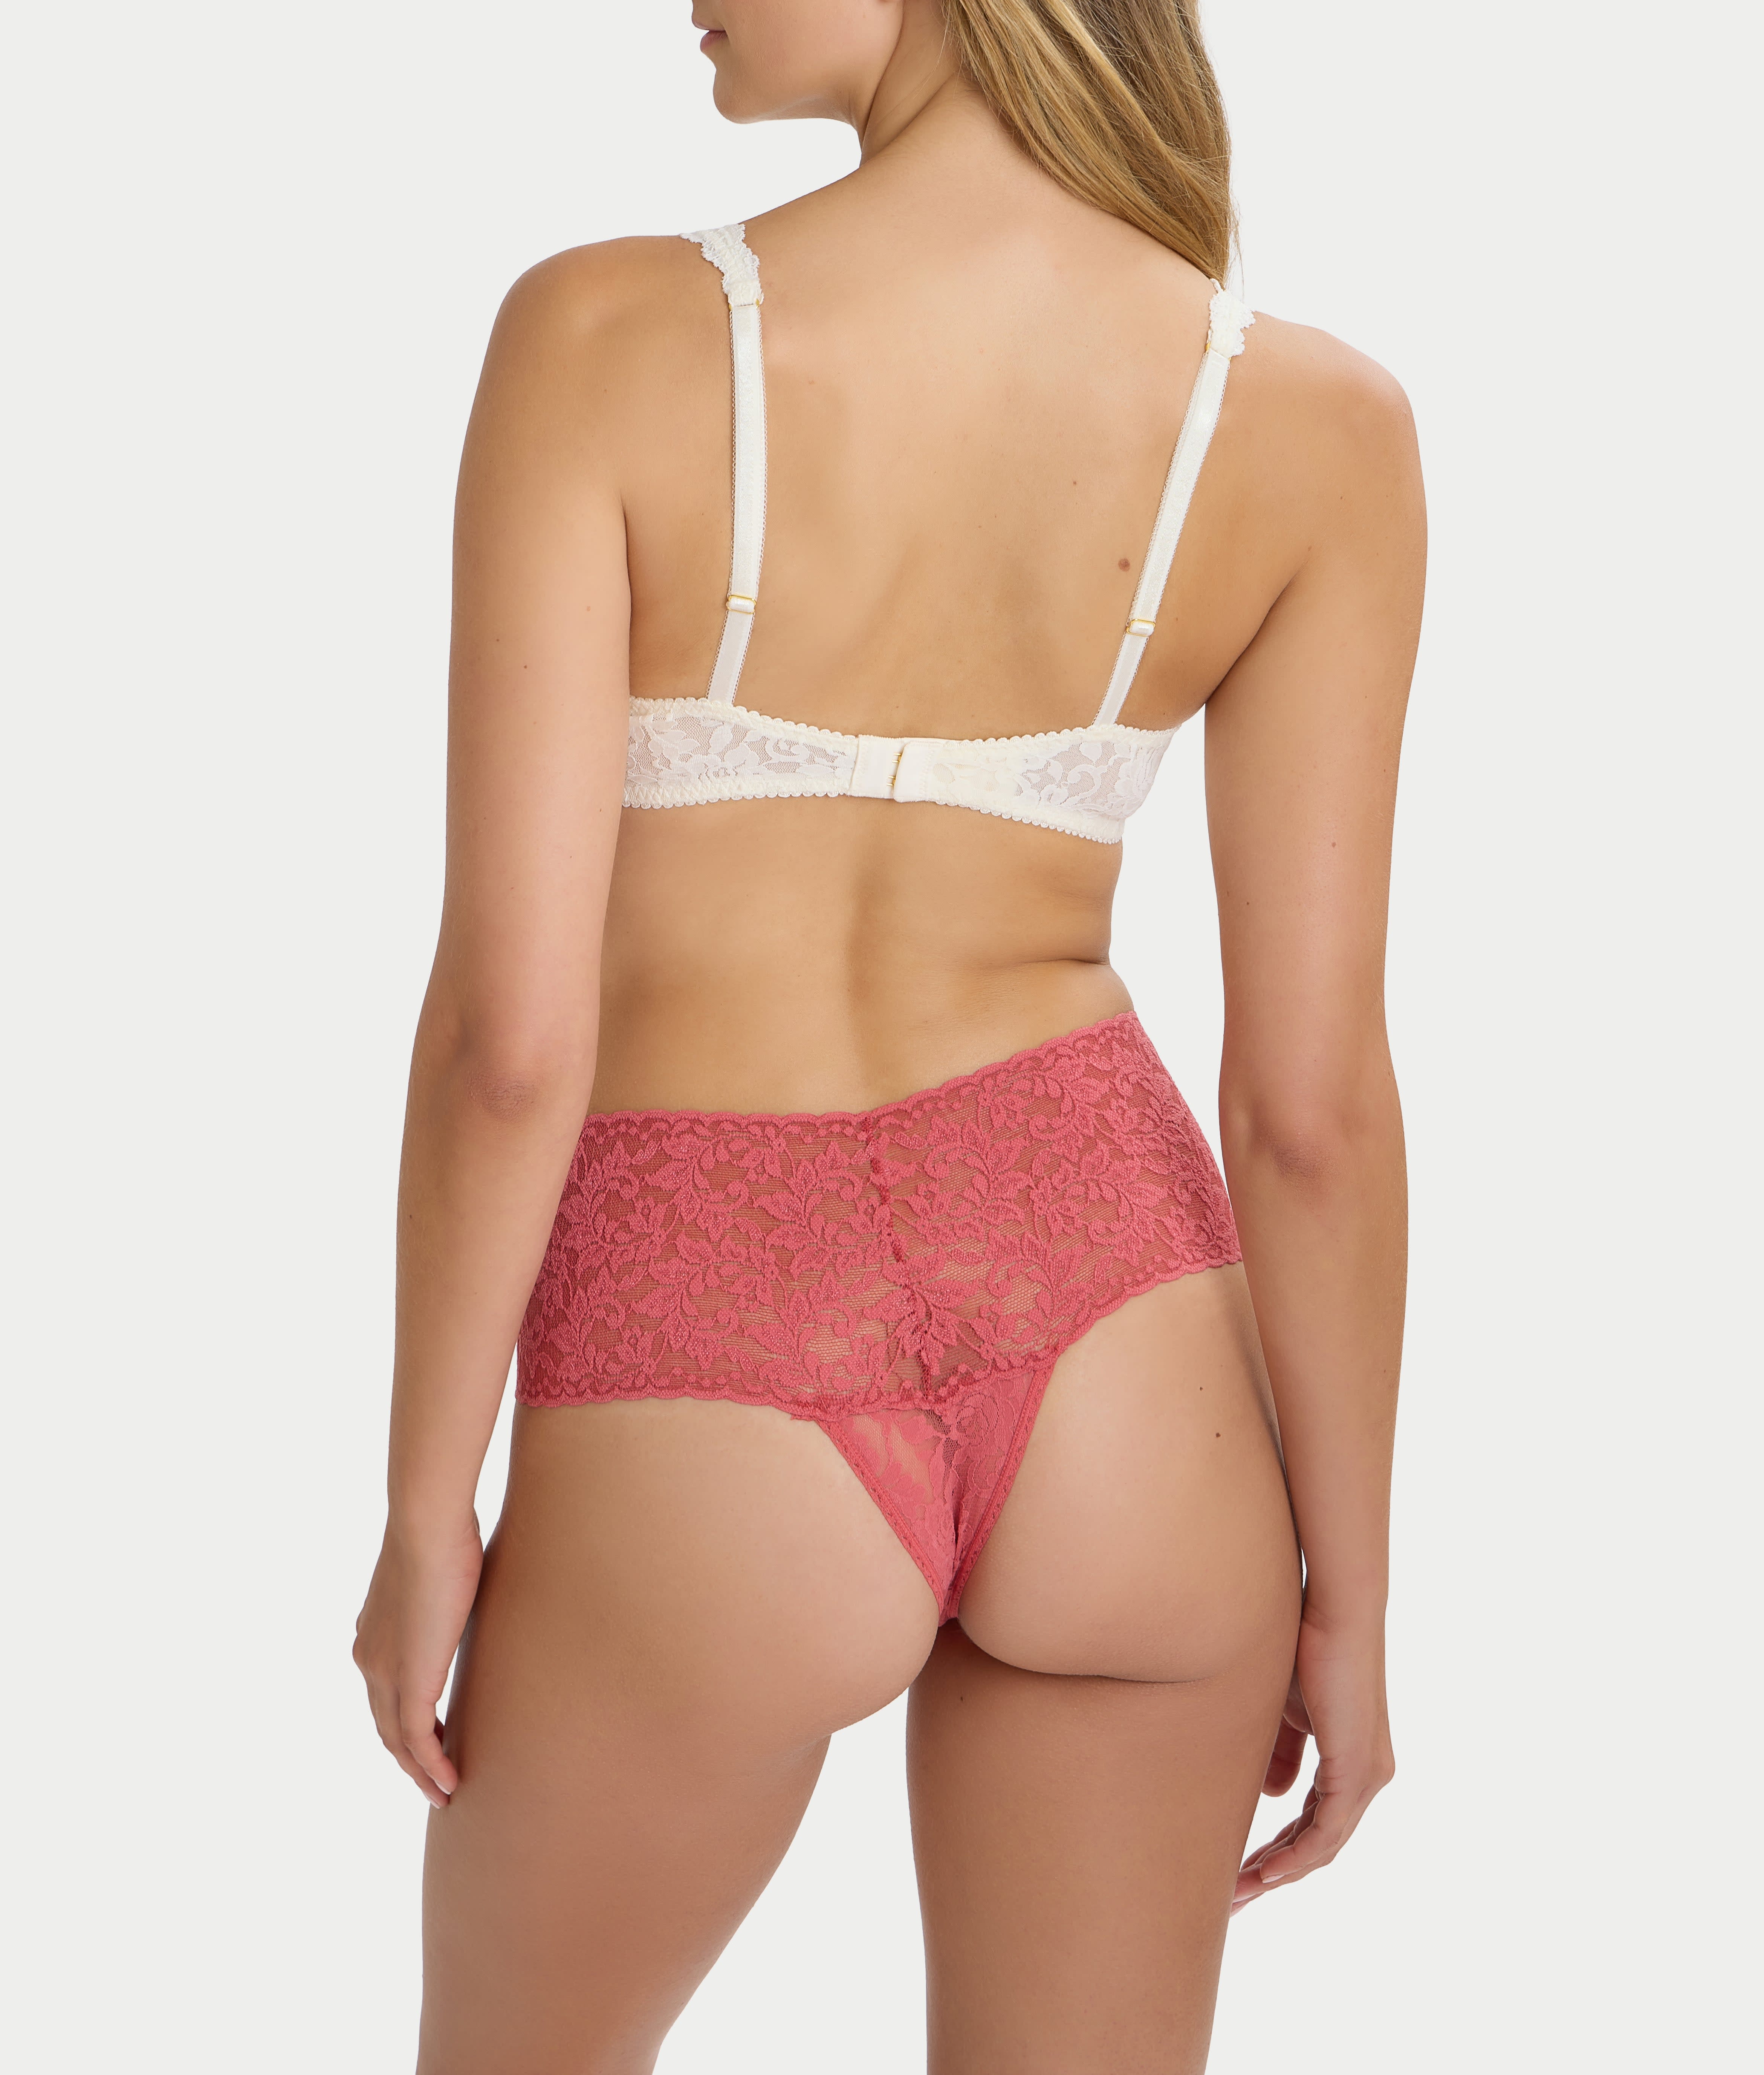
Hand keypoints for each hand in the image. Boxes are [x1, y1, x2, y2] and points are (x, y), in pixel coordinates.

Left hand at [353, 1516, 483, 1807]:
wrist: (426, 1525)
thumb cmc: (441, 1533)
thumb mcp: (436, 1574)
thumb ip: (441, 1596)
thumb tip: (463, 1588)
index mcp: (371, 1636)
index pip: (383, 1694)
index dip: (403, 1722)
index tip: (429, 1738)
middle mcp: (369, 1660)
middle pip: (384, 1725)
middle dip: (409, 1757)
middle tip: (434, 1779)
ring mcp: (384, 1674)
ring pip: (396, 1740)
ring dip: (420, 1771)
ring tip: (443, 1791)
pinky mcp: (409, 1682)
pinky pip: (417, 1739)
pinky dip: (431, 1765)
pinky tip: (450, 1780)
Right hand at [1232, 1604, 1393, 1912]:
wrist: (1334, 1610)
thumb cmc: (1303, 1643)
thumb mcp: (1283, 1707)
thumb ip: (1280, 1751)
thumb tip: (1271, 1794)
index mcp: (1350, 1757)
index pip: (1314, 1818)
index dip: (1278, 1846)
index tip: (1242, 1867)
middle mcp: (1367, 1775)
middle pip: (1319, 1841)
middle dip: (1275, 1871)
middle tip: (1236, 1895)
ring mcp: (1367, 1776)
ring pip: (1323, 1844)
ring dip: (1280, 1872)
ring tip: (1241, 1892)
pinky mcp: (1358, 1771)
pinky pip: (1327, 1831)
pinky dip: (1297, 1856)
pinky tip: (1268, 1873)